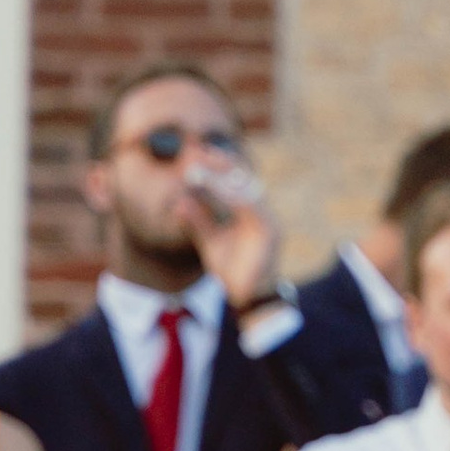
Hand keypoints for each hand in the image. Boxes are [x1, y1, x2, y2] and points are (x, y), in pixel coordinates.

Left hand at [180, 159, 279, 317]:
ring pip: (245, 190)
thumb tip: (179, 203)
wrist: (248, 299)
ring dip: (221, 179)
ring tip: (197, 173)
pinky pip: (251, 208)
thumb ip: (198, 222)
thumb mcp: (210, 242)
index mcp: (250, 214)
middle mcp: (262, 213)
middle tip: (198, 152)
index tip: (198, 151)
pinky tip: (214, 189)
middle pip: (244, 179)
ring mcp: (269, 222)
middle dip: (221, 164)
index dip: (220, 164)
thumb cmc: (233, 271)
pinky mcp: (270, 233)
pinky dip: (232, 197)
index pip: (237, 181)